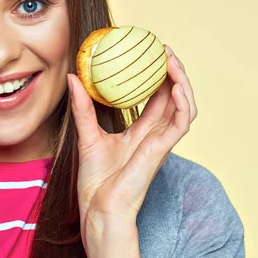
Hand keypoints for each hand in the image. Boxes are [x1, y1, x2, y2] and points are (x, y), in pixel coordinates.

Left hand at [67, 45, 197, 254]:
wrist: (99, 209)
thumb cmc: (95, 181)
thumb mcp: (86, 135)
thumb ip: (83, 107)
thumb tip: (73, 77)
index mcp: (140, 133)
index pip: (155, 98)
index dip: (157, 76)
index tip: (149, 53)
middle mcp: (154, 135)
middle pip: (173, 98)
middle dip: (172, 72)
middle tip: (162, 49)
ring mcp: (161, 142)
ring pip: (184, 105)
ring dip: (182, 80)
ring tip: (170, 58)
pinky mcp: (163, 149)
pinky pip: (183, 120)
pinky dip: (184, 100)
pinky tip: (176, 82)